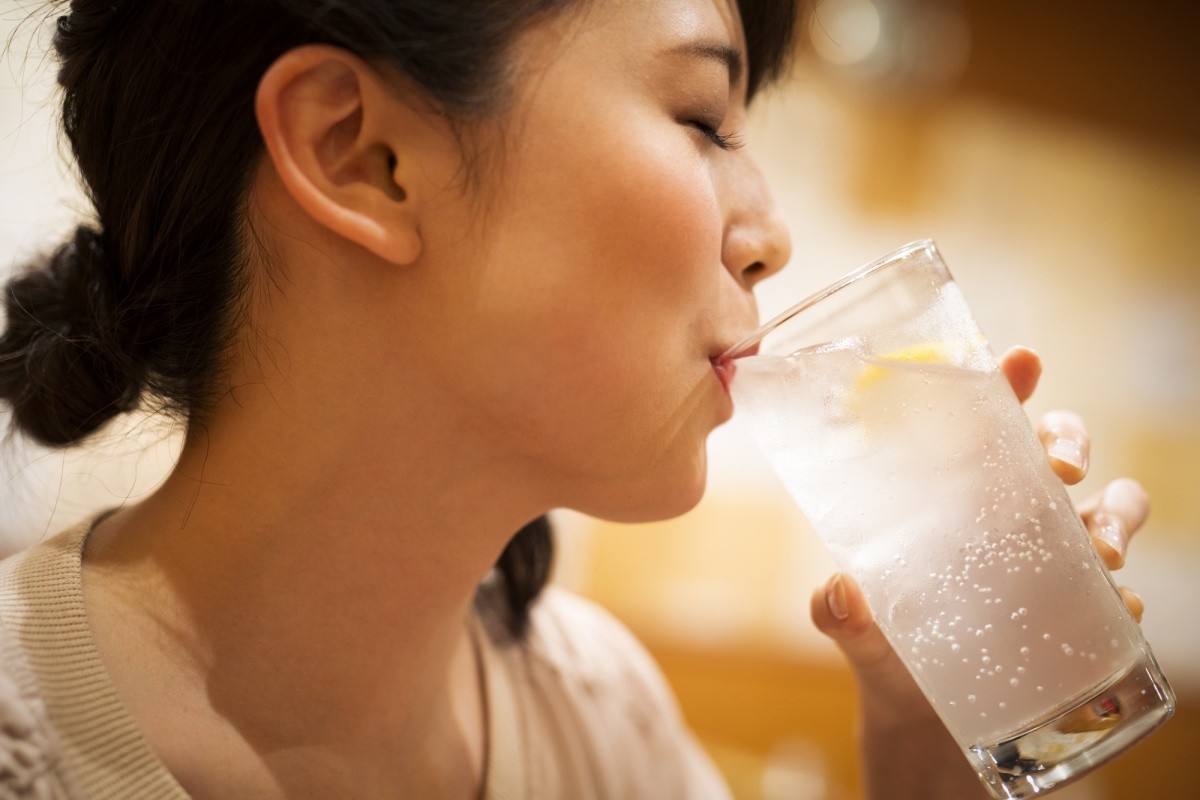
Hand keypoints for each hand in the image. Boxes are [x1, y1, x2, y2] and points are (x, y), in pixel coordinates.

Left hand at [809, 346, 1149, 797]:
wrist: (926, 730)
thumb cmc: (891, 657)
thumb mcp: (860, 632)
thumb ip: (840, 614)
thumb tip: (839, 593)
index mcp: (949, 498)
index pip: (981, 423)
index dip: (1006, 382)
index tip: (1020, 359)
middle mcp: (1007, 517)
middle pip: (1058, 445)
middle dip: (1070, 440)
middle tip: (1059, 470)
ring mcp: (1050, 560)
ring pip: (1111, 504)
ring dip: (1114, 515)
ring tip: (1098, 550)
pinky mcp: (1080, 611)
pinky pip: (1122, 587)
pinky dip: (1124, 594)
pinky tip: (1113, 610)